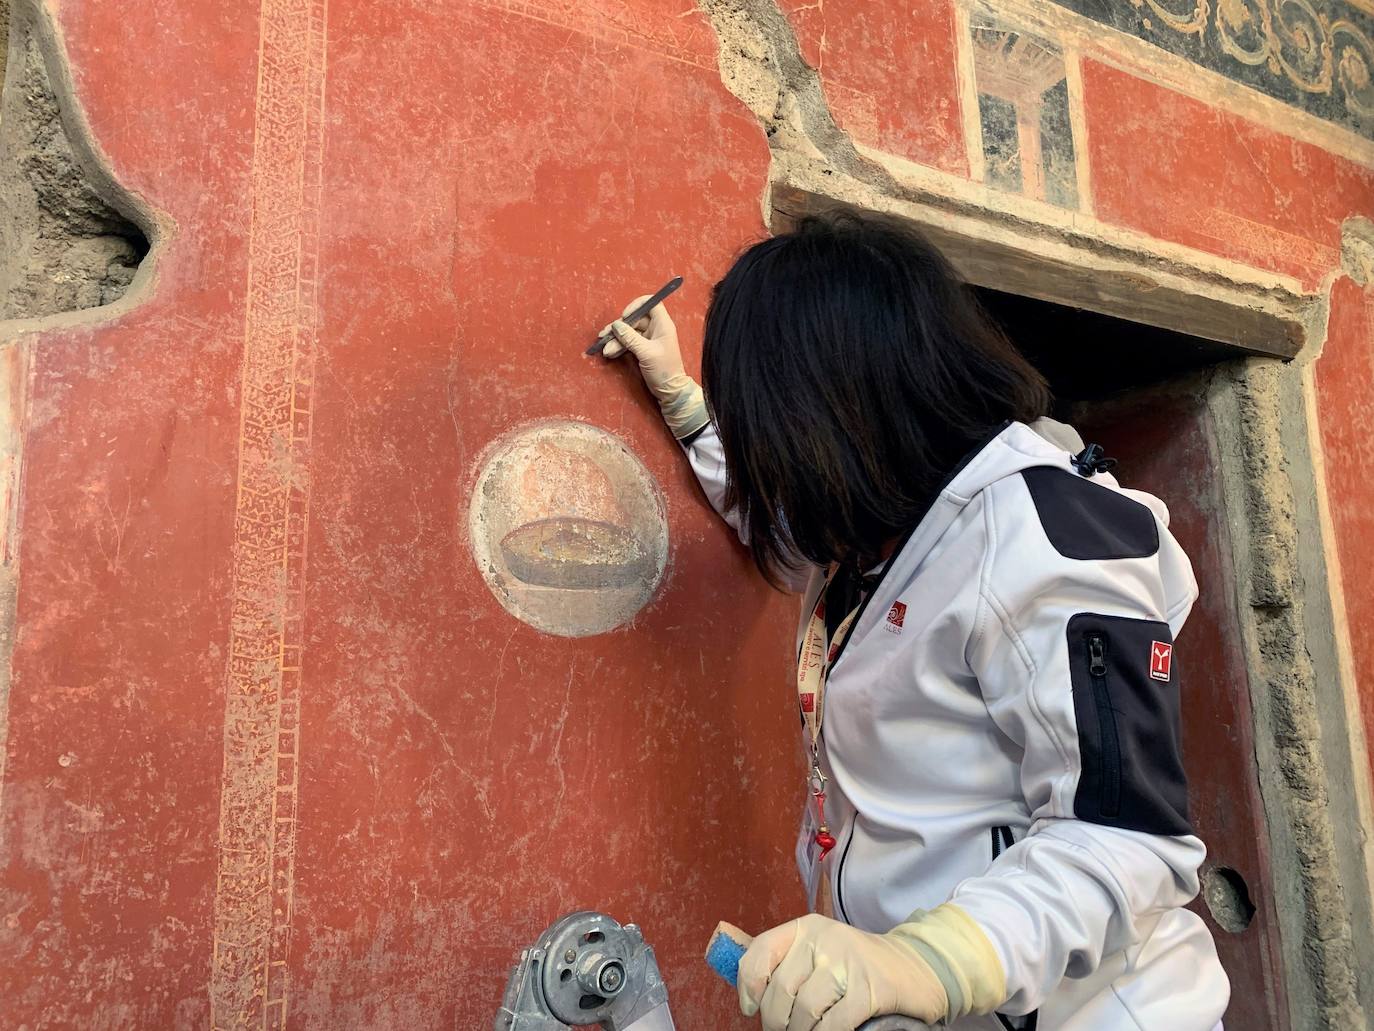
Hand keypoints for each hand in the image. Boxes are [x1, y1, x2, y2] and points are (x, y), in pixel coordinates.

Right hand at [598, 297, 707, 439]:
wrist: (670, 391)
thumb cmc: (663, 370)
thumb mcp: (646, 353)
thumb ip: (630, 338)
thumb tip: (616, 325)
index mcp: (662, 325)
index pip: (651, 304)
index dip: (636, 306)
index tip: (625, 315)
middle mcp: (656, 329)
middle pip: (635, 319)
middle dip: (619, 327)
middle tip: (605, 336)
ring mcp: (649, 339)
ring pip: (629, 332)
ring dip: (616, 339)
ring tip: (605, 349)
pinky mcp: (643, 348)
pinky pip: (628, 342)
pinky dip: (619, 346)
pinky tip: (609, 352)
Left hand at [737, 914, 945, 1030]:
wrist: (914, 968)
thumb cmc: (856, 966)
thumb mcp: (819, 953)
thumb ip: (787, 966)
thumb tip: (751, 997)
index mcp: (806, 928)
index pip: (761, 952)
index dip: (749, 985)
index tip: (751, 1008)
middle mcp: (824, 939)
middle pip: (781, 990)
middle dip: (777, 1021)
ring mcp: (848, 962)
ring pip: (804, 1011)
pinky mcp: (870, 989)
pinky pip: (832, 1024)